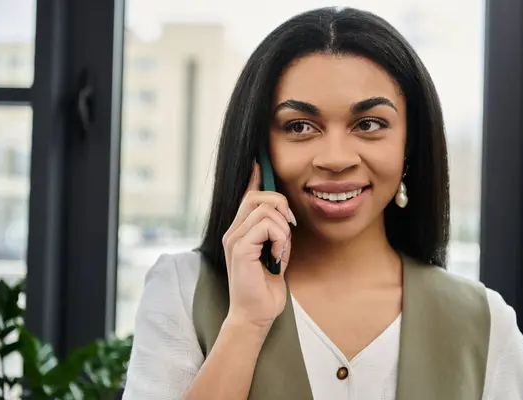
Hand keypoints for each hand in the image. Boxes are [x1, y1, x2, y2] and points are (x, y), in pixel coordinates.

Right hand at [222, 163, 296, 330]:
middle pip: (258, 196)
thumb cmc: (265, 287)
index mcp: (240, 230)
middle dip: (281, 205)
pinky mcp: (239, 248)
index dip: (255, 177)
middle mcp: (233, 231)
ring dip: (284, 230)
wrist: (256, 314)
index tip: (260, 161)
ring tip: (281, 251)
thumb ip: (275, 231)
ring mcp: (234, 239)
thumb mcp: (275, 252)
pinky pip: (267, 226)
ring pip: (266, 210)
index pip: (246, 196)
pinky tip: (277, 257)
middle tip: (290, 228)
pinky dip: (280, 240)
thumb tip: (284, 213)